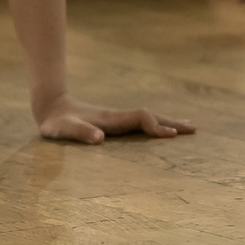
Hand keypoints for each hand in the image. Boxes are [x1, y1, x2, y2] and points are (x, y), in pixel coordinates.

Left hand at [34, 93, 195, 143]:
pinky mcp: (114, 122)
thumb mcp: (64, 129)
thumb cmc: (56, 122)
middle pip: (150, 116)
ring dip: (167, 122)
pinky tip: (160, 129)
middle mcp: (117, 117)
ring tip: (188, 127)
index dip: (156, 126)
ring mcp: (117, 119)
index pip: (140, 119)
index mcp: (111, 119)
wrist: (50, 107)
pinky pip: (141, 122)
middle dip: (172, 123)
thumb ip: (80, 132)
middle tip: (194, 130)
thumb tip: (100, 138)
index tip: (171, 136)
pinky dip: (156, 125)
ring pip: (148, 118)